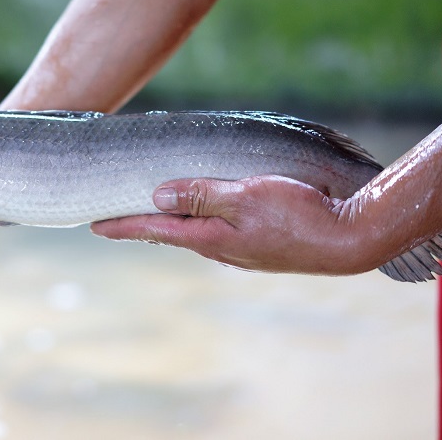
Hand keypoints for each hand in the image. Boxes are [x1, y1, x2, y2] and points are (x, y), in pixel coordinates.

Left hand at [92, 176, 373, 275]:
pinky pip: (214, 229)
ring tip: (148, 210)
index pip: (154, 230)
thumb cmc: (300, 215)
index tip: (93, 225)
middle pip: (168, 233)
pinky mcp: (255, 243)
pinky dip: (195, 218)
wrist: (347, 240)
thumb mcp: (247, 197)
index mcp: (210, 236)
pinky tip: (198, 211)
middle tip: (113, 216)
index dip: (122, 225)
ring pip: (191, 231)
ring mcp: (237, 248)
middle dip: (139, 224)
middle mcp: (218, 246)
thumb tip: (158, 195)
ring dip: (167, 221)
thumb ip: (203, 194)